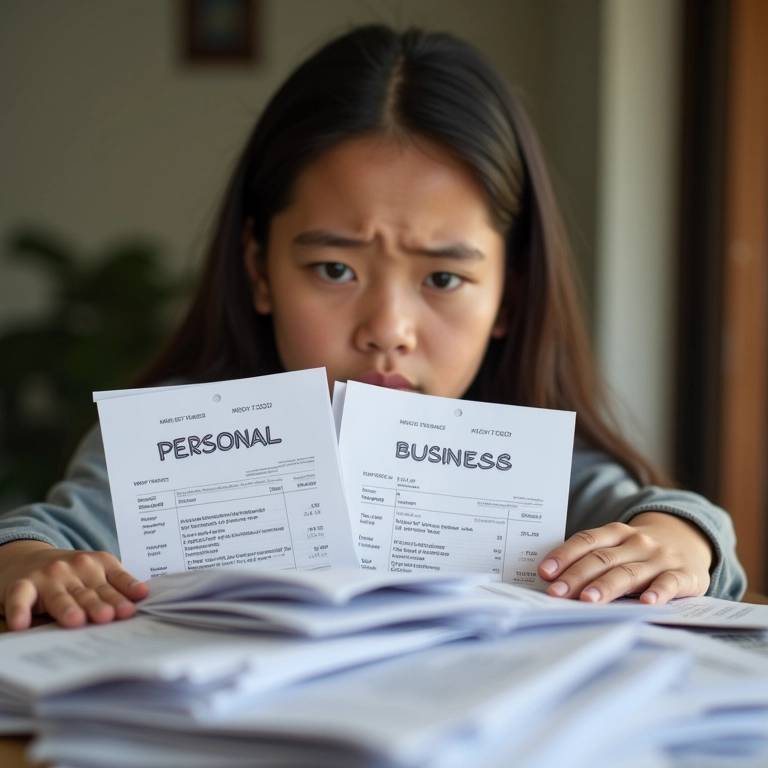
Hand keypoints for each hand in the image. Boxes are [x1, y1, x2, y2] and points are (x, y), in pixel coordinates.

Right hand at [0, 540, 147, 629]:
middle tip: (107, 617)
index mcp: (99, 564)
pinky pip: (20, 599)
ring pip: (60, 596)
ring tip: (75, 620)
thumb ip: (116, 585)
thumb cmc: (72, 574)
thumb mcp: (96, 573)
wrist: (29, 558)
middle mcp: (75, 568)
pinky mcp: (22, 585)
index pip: (114, 581)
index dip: (123, 593)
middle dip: (99, 604)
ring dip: (67, 609)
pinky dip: (20, 611)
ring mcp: (48, 577)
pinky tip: (21, 624)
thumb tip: (143, 598)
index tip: (131, 608)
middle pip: (89, 592)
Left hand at [537, 512, 712, 604]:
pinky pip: (670, 583)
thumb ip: (594, 559)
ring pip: (629, 572)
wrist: (688, 541)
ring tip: (588, 600)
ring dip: (607, 586)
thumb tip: (555, 581)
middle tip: (557, 593)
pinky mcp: (685, 575)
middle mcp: (638, 542)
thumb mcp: (619, 547)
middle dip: (577, 576)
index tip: (545, 572)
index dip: (564, 555)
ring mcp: (661, 558)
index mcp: (617, 532)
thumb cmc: (640, 552)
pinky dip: (659, 592)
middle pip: (603, 559)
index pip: (586, 540)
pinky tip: (647, 603)